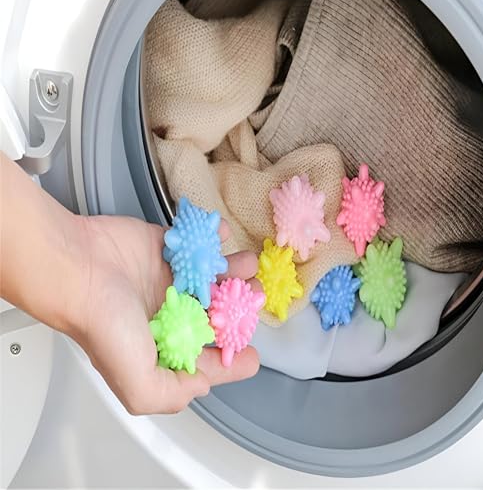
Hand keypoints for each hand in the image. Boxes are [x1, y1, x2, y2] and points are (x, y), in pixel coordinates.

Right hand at [74, 214, 259, 414]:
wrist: (77, 268)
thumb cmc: (104, 323)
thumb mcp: (138, 383)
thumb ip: (171, 395)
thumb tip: (201, 387)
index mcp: (160, 346)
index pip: (203, 357)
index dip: (229, 358)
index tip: (252, 356)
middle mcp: (165, 313)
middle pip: (212, 313)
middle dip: (239, 309)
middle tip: (256, 299)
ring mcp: (166, 279)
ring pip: (209, 278)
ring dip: (233, 272)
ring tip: (248, 267)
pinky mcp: (164, 249)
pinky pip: (195, 244)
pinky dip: (213, 238)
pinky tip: (223, 236)